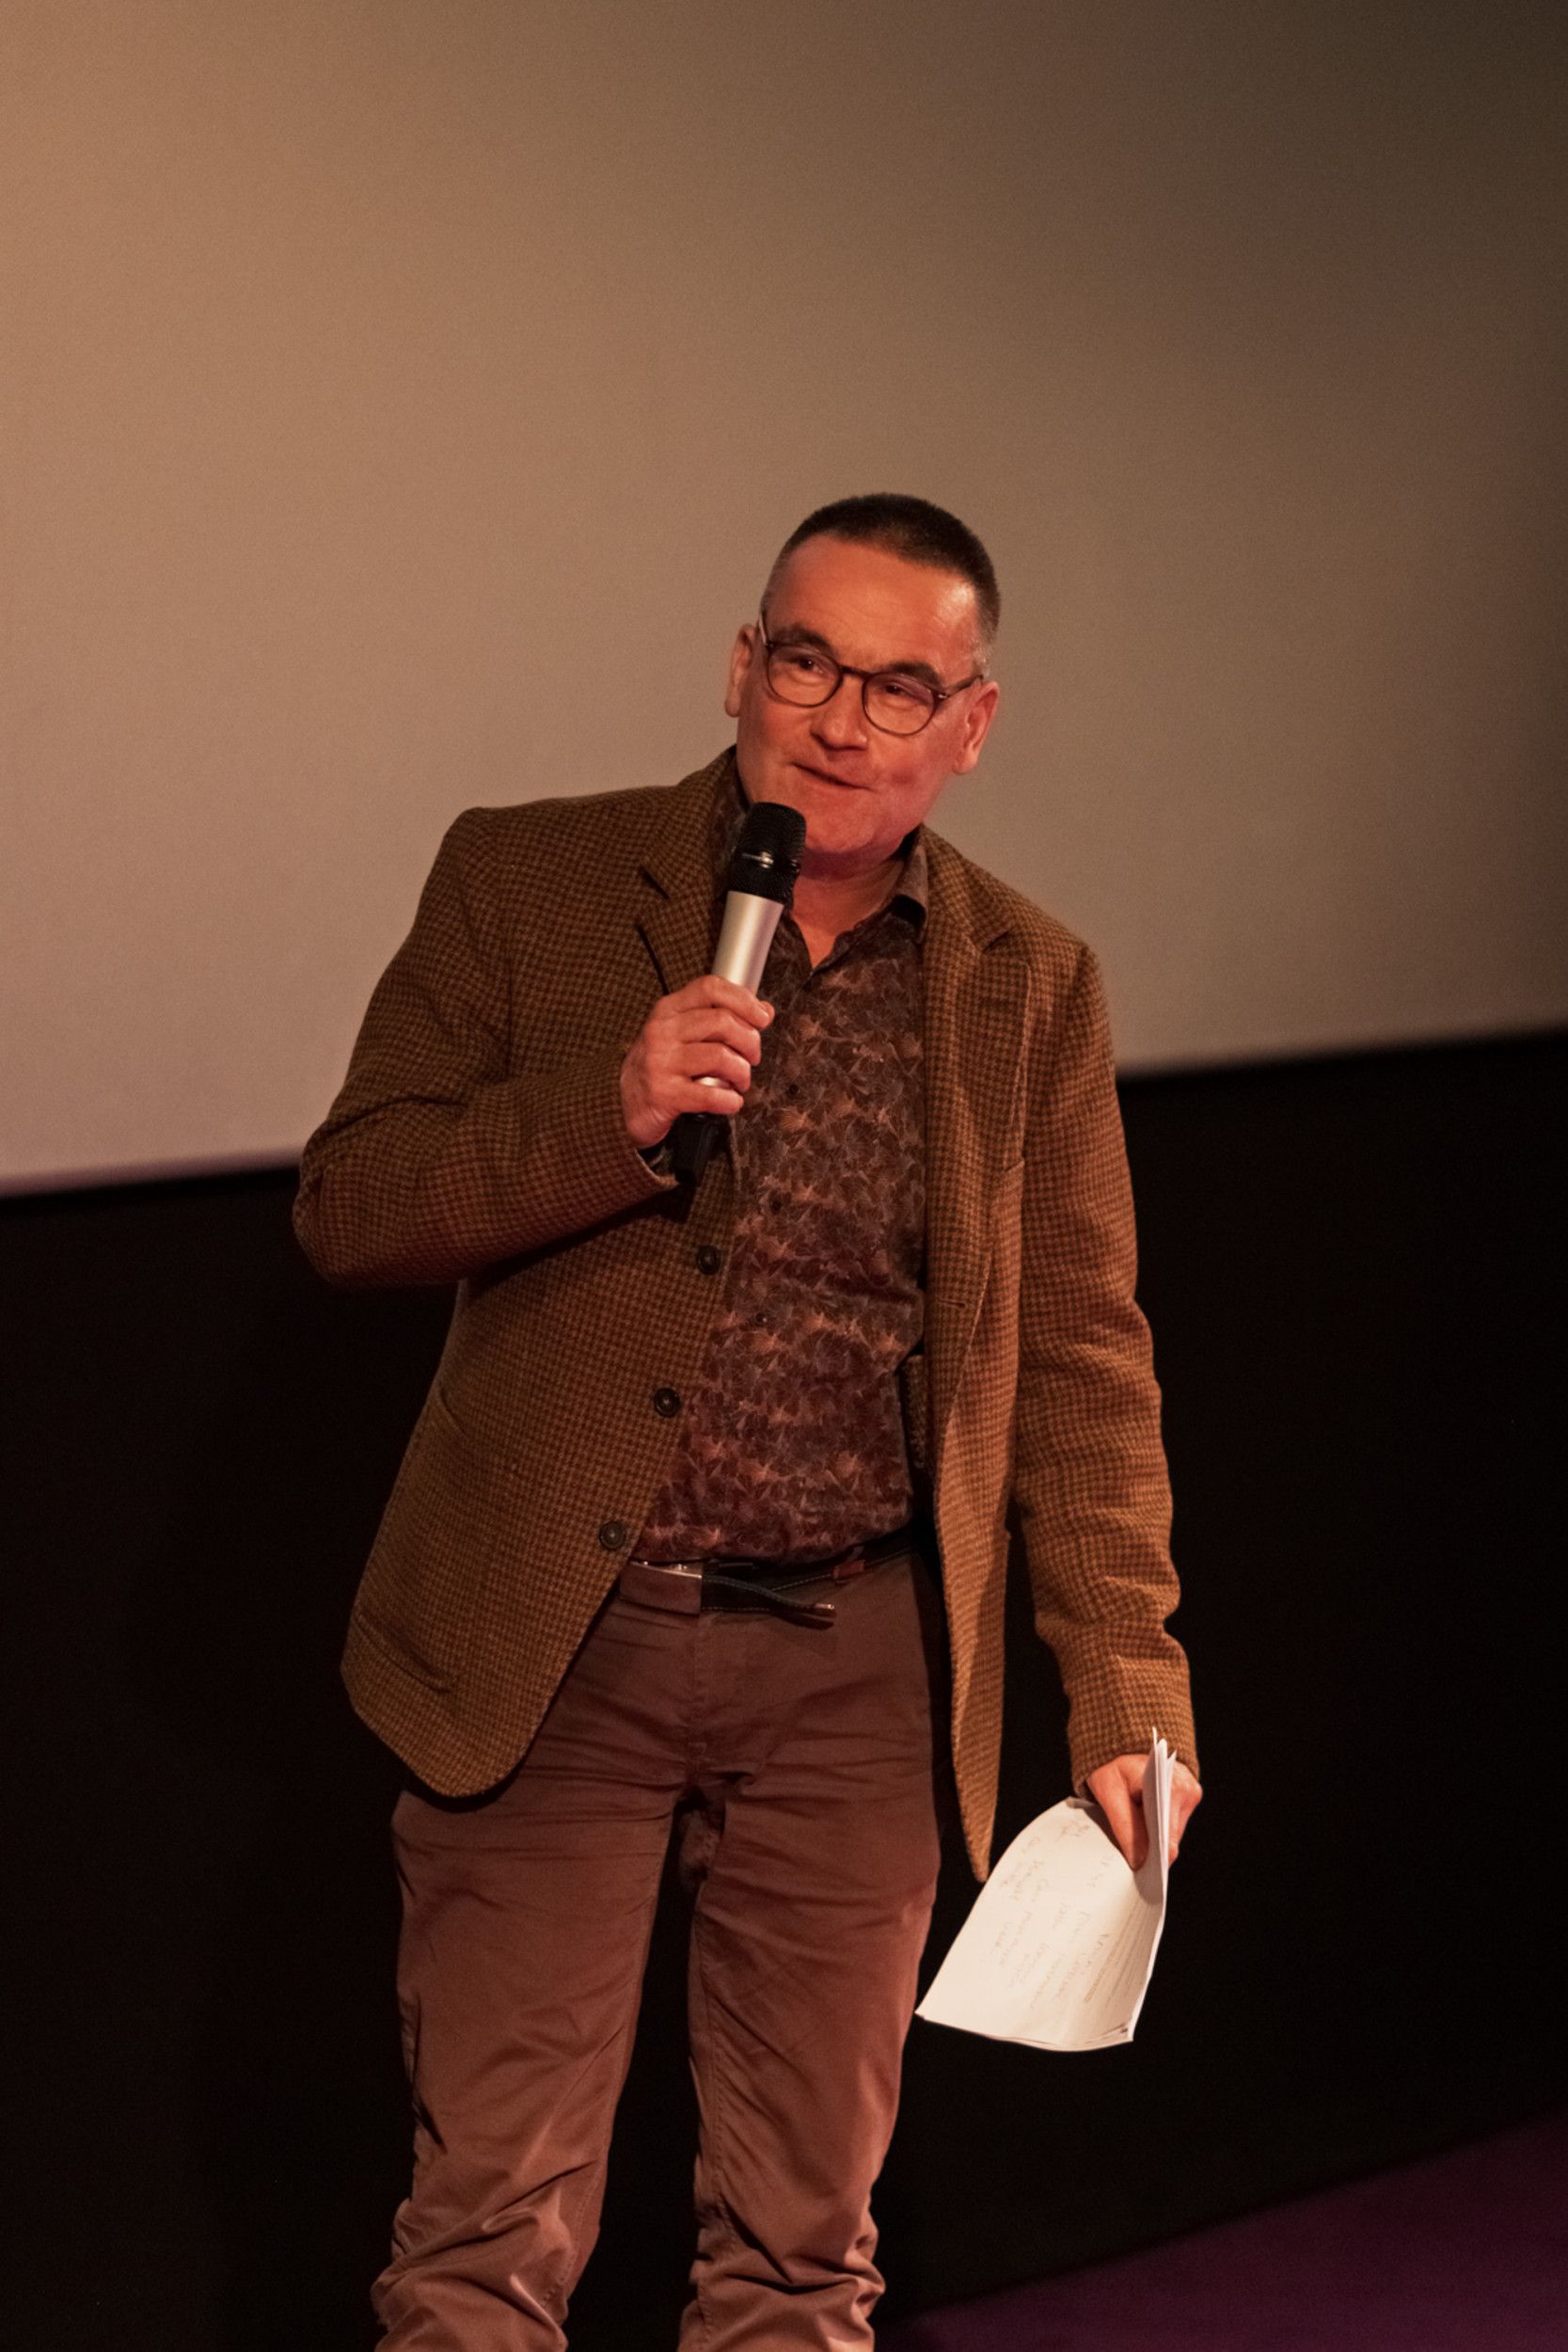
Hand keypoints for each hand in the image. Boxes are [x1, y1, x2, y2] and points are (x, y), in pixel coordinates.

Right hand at [619, 976, 774, 1149]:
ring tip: (740, 1082)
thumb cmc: (661, 1066)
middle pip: (722, 1021)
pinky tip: (731, 1101)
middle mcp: (662, 1031)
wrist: (625, 1103)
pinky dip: (730, 1100)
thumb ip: (721, 1018)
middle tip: (752, 1058)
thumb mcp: (683, 1034)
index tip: (762, 1018)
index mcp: (669, 1010)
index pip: (710, 988)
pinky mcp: (664, 1094)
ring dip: (742, 1073)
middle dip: (750, 1042)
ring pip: (721, 1057)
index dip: (744, 999)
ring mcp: (661, 1062)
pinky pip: (710, 1094)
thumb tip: (765, 1010)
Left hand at [1085, 1754, 1202, 1869]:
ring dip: (1153, 1834)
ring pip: (1172, 1831)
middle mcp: (1186, 1788)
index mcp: (1171, 1786)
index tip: (1143, 1870)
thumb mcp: (1108, 1790)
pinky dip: (1157, 1825)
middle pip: (1171, 1836)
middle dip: (1151, 1845)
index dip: (1156, 1855)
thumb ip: (1124, 1826)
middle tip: (1131, 1852)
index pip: (1169, 1834)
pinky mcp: (1188, 1795)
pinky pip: (1172, 1822)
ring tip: (1135, 1826)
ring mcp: (1190, 1791)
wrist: (1122, 1739)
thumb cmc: (1114, 1762)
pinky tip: (1143, 1819)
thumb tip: (1138, 1860)